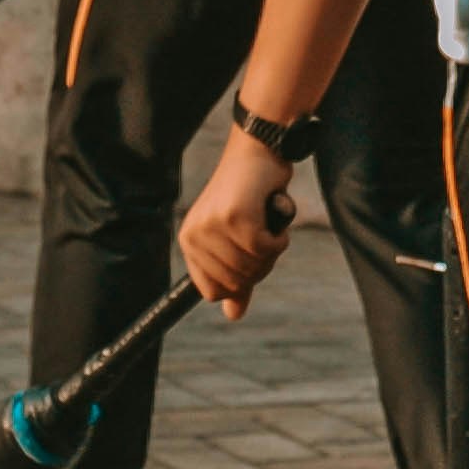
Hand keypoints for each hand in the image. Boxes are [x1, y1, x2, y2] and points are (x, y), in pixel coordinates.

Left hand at [177, 131, 297, 316]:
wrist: (256, 152)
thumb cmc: (248, 196)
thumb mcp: (236, 240)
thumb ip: (235, 277)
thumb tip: (233, 315)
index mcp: (189, 242)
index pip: (212, 291)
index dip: (238, 283)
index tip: (248, 258)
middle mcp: (195, 235)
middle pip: (237, 281)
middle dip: (260, 264)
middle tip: (262, 233)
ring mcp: (213, 226)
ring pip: (253, 266)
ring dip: (271, 249)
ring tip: (264, 220)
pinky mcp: (236, 217)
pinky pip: (266, 248)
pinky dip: (279, 237)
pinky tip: (271, 214)